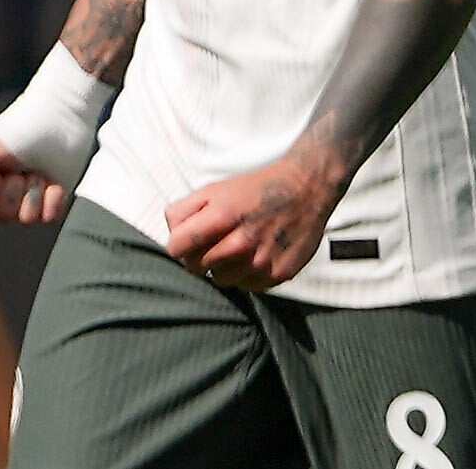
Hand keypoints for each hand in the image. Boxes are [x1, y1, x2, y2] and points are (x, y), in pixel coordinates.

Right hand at [0, 133, 70, 224]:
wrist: (63, 119)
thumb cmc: (22, 126)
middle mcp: (1, 190)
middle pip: (2, 216)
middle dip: (15, 191)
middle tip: (20, 167)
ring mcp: (26, 197)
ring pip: (26, 219)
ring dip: (35, 192)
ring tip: (37, 169)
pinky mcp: (50, 200)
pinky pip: (48, 216)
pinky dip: (53, 198)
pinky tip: (52, 178)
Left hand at [165, 154, 340, 289]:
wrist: (304, 190)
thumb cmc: (254, 190)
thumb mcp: (212, 190)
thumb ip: (183, 210)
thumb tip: (171, 234)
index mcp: (220, 217)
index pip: (177, 248)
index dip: (178, 245)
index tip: (185, 242)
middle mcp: (241, 243)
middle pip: (197, 267)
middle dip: (198, 257)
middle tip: (212, 242)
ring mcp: (261, 261)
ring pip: (221, 280)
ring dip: (222, 268)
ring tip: (234, 248)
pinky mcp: (279, 274)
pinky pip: (247, 286)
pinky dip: (245, 275)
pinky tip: (253, 255)